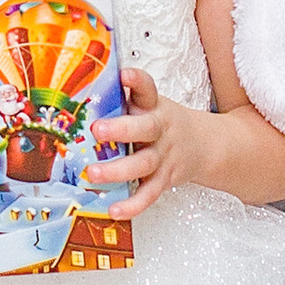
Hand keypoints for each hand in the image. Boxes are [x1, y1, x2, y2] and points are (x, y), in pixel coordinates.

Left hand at [79, 66, 211, 217]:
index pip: (147, 89)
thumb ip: (122, 99)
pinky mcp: (164, 179)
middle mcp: (160, 130)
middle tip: (97, 130)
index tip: (125, 74)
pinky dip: (133, 205)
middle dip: (121, 130)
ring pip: (144, 164)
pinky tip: (115, 210)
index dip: (137, 81)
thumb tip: (80, 88)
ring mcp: (163, 156)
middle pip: (146, 128)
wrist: (204, 145)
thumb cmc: (164, 123)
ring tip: (94, 174)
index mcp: (154, 106)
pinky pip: (149, 194)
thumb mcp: (149, 104)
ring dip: (118, 170)